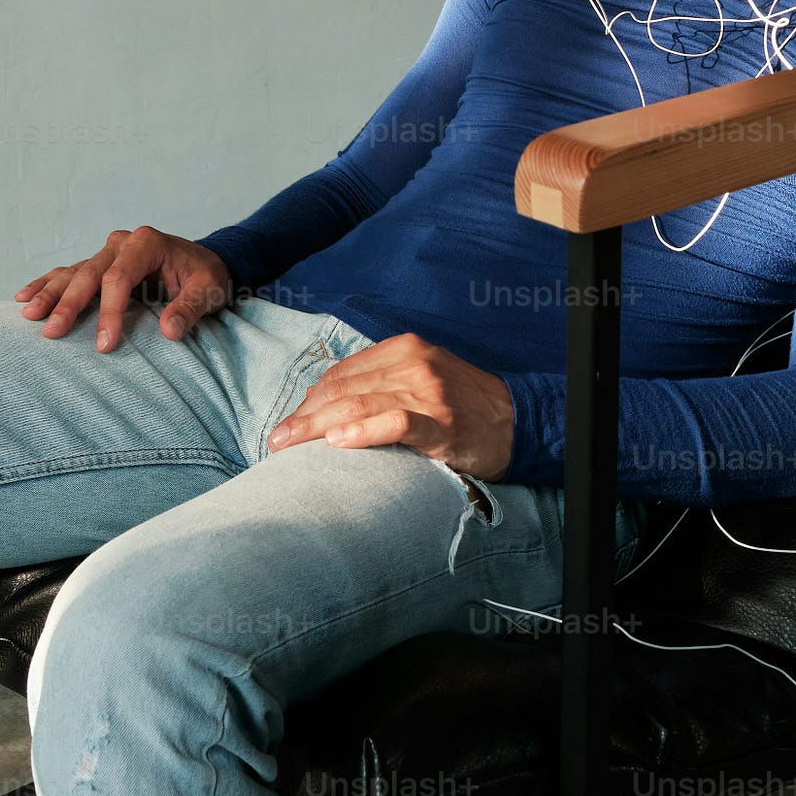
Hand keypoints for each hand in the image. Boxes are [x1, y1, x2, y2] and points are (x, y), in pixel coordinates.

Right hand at [15, 226, 232, 351]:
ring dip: (50, 293)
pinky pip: (69, 272)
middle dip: (70, 303)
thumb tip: (169, 331)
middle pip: (90, 273)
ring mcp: (108, 251)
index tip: (104, 344)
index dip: (110, 311)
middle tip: (52, 332)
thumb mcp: (210, 289)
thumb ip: (191, 308)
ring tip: (28, 314)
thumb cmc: (207, 276)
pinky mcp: (100, 264)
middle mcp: (123, 243)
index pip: (120, 278)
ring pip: (74, 271)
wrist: (206, 262)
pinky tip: (23, 297)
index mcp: (147, 243)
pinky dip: (48, 284)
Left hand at [268, 332, 513, 480]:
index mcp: (405, 349)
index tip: (289, 424)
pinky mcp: (442, 423)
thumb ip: (382, 383)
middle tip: (278, 441)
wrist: (517, 421)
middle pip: (344, 389)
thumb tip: (330, 408)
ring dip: (318, 427)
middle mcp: (414, 364)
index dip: (310, 400)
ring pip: (360, 404)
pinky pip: (396, 423)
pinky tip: (339, 443)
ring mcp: (429, 393)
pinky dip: (364, 432)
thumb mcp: (422, 378)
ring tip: (292, 446)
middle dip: (305, 416)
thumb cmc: (463, 405)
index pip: (343, 374)